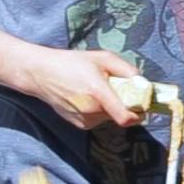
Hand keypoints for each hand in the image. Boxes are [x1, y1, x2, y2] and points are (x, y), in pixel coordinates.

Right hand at [16, 47, 143, 129]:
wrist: (41, 74)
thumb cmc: (72, 62)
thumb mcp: (102, 57)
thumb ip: (126, 70)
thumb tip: (143, 82)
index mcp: (98, 93)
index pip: (125, 117)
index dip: (139, 114)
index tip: (142, 105)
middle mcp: (91, 111)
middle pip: (121, 115)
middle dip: (124, 103)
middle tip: (116, 88)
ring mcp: (84, 120)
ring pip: (110, 117)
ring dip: (111, 106)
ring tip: (97, 89)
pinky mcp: (79, 125)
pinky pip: (99, 119)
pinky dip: (100, 110)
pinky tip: (88, 97)